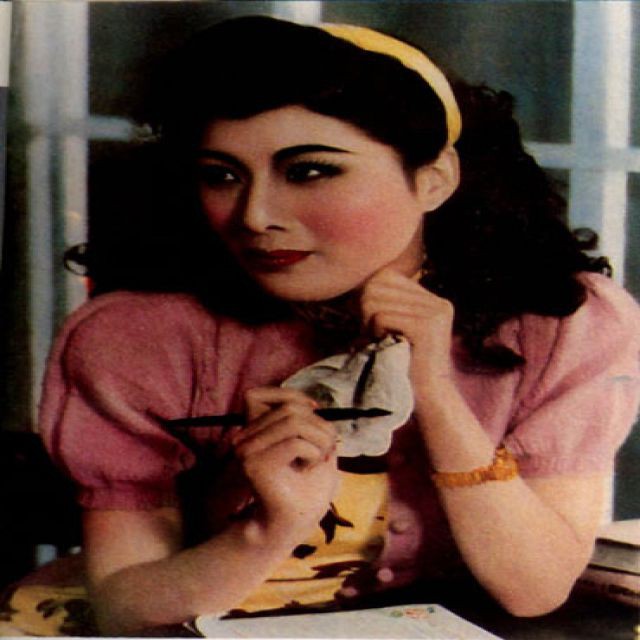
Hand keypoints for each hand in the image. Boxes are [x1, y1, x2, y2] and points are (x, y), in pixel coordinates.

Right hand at [232, 387, 339, 543]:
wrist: (292, 527)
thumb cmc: (305, 490)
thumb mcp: (313, 448)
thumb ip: (307, 424)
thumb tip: (311, 404)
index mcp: (254, 431)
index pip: (263, 394)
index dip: (296, 398)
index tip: (317, 415)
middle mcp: (244, 438)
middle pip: (289, 408)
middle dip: (320, 426)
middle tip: (326, 451)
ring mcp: (246, 451)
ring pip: (294, 422)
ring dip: (319, 440)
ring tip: (319, 460)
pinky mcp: (254, 464)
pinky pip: (296, 443)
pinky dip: (313, 453)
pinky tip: (309, 469)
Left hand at [360, 267, 454, 389]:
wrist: (426, 401)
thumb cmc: (402, 367)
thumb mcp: (394, 331)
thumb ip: (382, 306)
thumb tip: (355, 286)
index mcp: (433, 300)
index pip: (385, 276)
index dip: (368, 296)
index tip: (369, 323)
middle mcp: (438, 303)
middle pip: (377, 283)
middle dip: (364, 309)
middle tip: (370, 335)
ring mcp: (435, 313)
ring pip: (375, 299)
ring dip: (367, 323)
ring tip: (377, 342)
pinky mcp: (427, 326)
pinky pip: (380, 317)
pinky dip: (373, 333)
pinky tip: (383, 346)